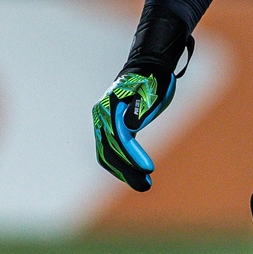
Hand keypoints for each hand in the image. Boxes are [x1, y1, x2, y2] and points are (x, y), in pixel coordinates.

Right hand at [92, 69, 175, 191]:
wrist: (146, 67)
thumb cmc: (151, 79)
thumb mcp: (149, 90)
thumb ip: (139, 107)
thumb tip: (129, 126)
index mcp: (109, 107)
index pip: (118, 138)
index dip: (132, 155)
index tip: (148, 169)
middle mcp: (101, 116)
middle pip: (109, 151)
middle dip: (127, 170)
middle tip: (146, 185)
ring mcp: (103, 123)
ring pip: (106, 154)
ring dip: (123, 171)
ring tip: (143, 184)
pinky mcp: (109, 128)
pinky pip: (109, 151)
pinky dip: (120, 165)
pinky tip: (134, 174)